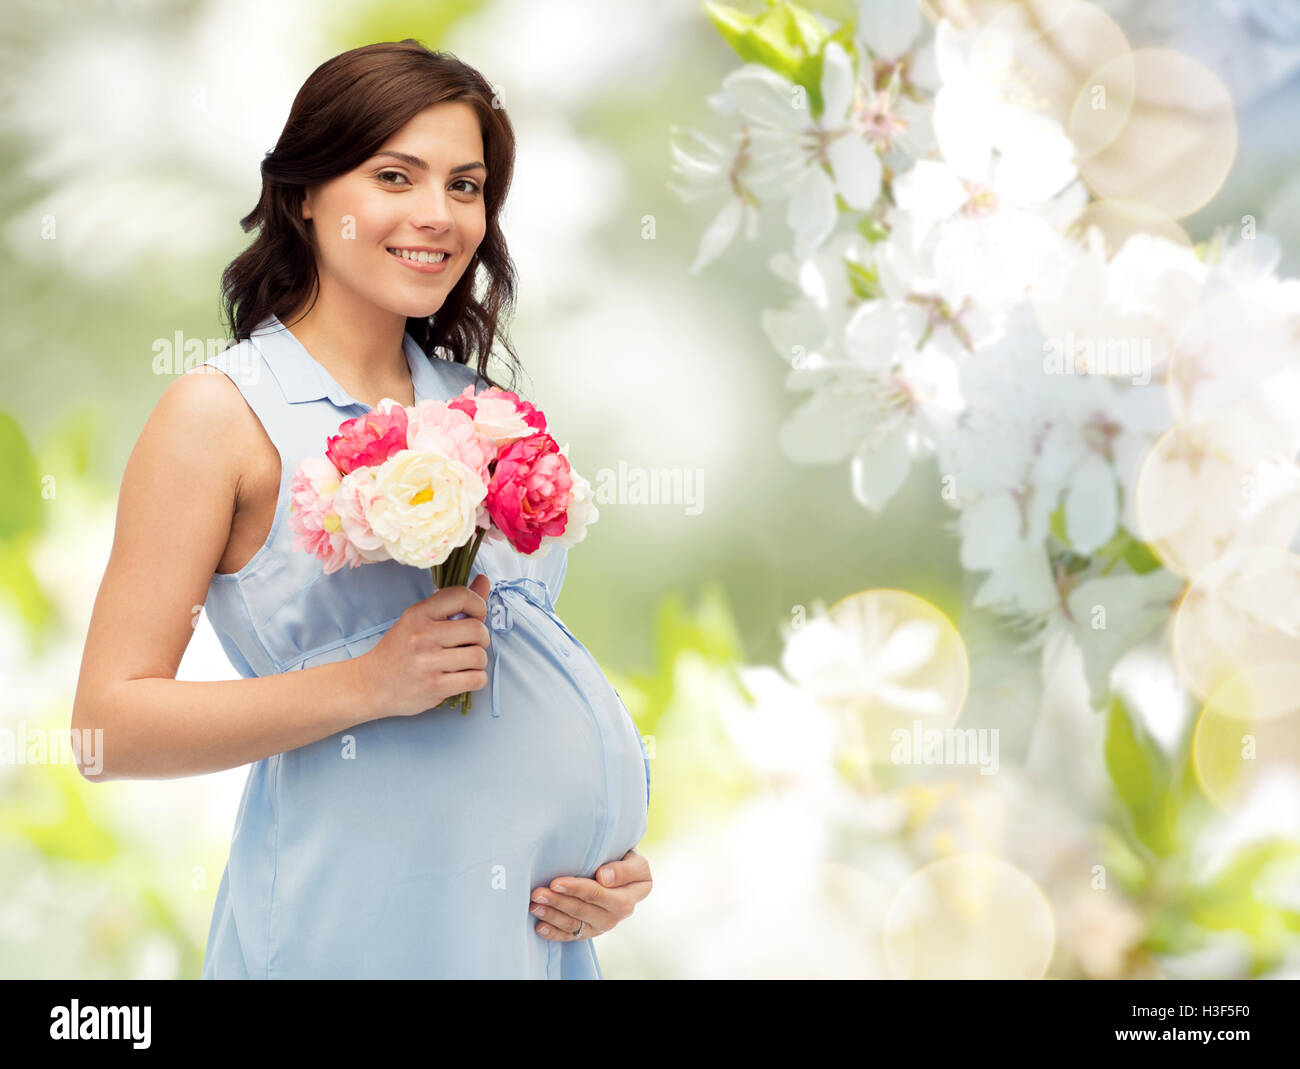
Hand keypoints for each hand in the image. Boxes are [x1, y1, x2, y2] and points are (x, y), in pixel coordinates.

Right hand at [356, 573, 491, 718]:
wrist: (371, 684)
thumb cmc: (398, 650)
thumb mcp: (418, 619)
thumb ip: (452, 602)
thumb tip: (484, 581)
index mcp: (418, 614)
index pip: (462, 596)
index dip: (479, 605)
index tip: (475, 616)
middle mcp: (423, 636)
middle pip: (477, 629)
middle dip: (482, 637)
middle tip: (471, 643)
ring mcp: (428, 662)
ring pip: (479, 656)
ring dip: (479, 661)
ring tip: (465, 662)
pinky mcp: (435, 687)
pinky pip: (476, 679)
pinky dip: (476, 679)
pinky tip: (463, 677)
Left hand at [528, 848, 652, 940]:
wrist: (623, 869)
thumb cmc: (626, 859)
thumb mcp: (635, 860)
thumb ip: (625, 869)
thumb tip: (603, 878)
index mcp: (633, 895)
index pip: (601, 893)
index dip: (577, 889)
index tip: (556, 883)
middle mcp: (619, 914)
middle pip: (584, 910)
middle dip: (558, 902)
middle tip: (537, 893)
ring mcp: (603, 924)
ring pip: (575, 924)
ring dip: (552, 916)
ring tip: (533, 906)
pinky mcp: (591, 930)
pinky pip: (571, 935)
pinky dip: (554, 933)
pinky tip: (539, 927)